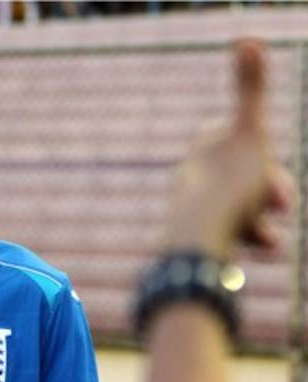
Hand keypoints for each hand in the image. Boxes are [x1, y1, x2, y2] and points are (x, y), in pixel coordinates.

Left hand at [165, 40, 291, 258]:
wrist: (199, 243)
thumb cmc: (229, 188)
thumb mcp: (250, 132)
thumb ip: (251, 90)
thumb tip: (247, 38)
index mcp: (203, 152)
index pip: (241, 143)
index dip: (265, 156)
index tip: (271, 171)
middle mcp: (194, 180)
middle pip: (244, 180)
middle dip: (269, 193)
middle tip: (282, 206)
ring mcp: (193, 211)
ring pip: (239, 212)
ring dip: (262, 224)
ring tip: (270, 242)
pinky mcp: (195, 240)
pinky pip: (230, 237)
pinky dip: (252, 241)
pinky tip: (266, 249)